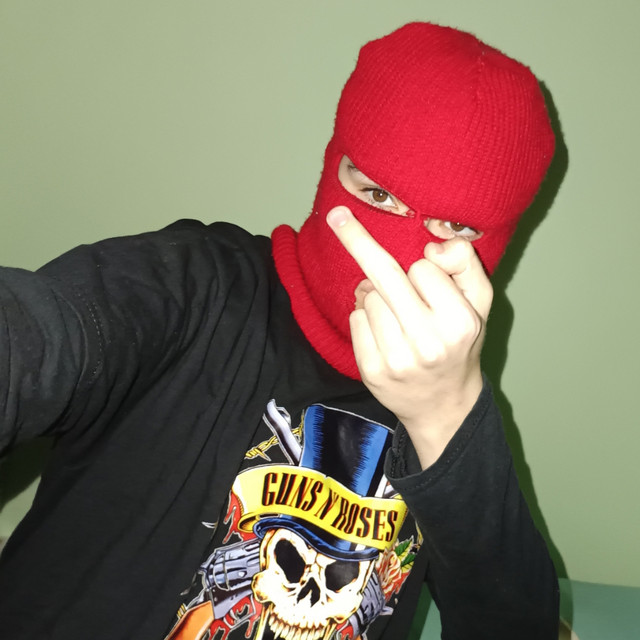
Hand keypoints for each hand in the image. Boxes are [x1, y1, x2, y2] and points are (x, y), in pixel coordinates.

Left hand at [327, 206, 492, 468]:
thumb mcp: (480, 304)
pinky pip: (355, 319)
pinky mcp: (372, 371)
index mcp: (459, 322)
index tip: (425, 278)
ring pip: (368, 297)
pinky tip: (382, 332)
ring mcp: (397, 359)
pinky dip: (363, 317)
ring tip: (395, 316)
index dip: (422, 269)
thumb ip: (466, 265)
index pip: (423, 267)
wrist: (443, 405)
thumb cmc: (460, 345)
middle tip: (337, 215)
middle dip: (358, 240)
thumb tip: (432, 245)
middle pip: (384, 275)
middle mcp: (429, 342)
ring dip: (375, 297)